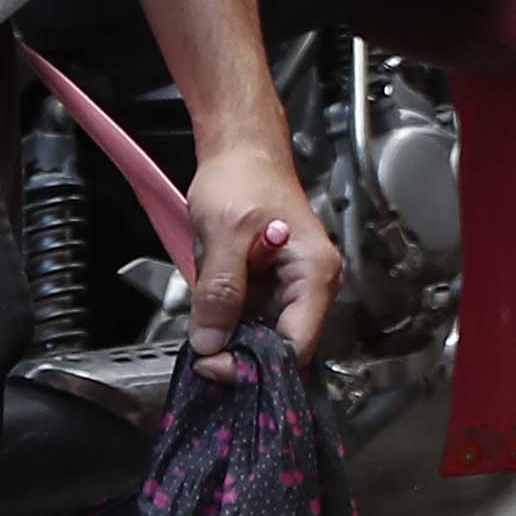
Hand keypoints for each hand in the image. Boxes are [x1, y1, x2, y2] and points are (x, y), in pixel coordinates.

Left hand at [181, 133, 343, 383]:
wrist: (240, 150)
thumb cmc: (243, 178)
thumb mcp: (226, 233)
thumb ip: (220, 290)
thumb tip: (210, 341)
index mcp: (315, 273)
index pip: (297, 345)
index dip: (257, 365)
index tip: (214, 364)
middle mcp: (312, 285)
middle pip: (281, 346)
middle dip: (240, 354)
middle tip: (201, 353)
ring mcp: (291, 286)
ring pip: (263, 335)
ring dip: (231, 335)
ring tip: (203, 322)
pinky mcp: (271, 284)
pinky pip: (251, 317)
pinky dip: (228, 319)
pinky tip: (210, 309)